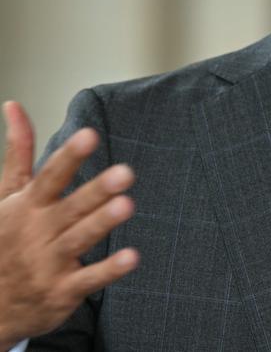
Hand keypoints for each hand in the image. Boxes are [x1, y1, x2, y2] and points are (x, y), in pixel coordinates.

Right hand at [0, 101, 138, 349]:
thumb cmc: (4, 239)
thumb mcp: (6, 197)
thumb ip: (18, 152)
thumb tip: (14, 105)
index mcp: (27, 206)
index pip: (50, 177)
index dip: (69, 156)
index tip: (89, 134)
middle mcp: (38, 232)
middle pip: (71, 208)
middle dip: (96, 191)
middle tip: (125, 172)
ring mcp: (49, 263)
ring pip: (80, 239)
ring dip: (103, 223)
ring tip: (127, 204)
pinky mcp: (62, 291)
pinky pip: (88, 280)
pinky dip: (109, 270)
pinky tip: (132, 257)